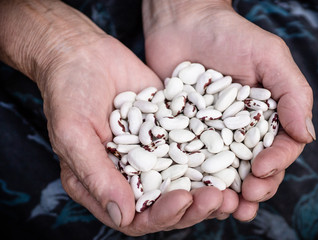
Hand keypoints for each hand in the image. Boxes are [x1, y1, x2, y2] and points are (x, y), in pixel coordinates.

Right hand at [1, 0, 221, 235]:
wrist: (83, 53)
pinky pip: (193, 147)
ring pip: (186, 180)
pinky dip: (212, 153)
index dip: (162, 215)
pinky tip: (232, 152)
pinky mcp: (171, 131)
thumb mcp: (74, 134)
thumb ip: (96, 176)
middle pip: (168, 203)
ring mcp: (155, 153)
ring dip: (209, 186)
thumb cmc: (68, 93)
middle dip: (194, 205)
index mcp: (105, 185)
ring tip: (232, 185)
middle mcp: (133, 174)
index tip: (183, 199)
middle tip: (219, 197)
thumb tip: (123, 215)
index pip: (137, 217)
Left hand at [143, 0, 315, 221]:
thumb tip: (307, 135)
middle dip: (253, 187)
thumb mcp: (269, 57)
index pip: (279, 147)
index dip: (275, 163)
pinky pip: (189, 158)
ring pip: (223, 171)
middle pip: (253, 167)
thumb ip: (292, 93)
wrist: (183, 23)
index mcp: (266, 116)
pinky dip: (192, 178)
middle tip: (246, 201)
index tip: (262, 170)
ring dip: (226, 193)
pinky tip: (190, 192)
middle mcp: (240, 129)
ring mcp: (211, 133)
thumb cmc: (229, 35)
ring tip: (224, 208)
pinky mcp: (183, 133)